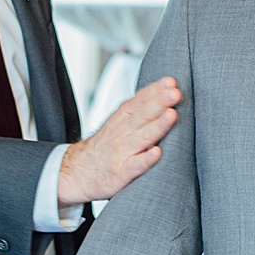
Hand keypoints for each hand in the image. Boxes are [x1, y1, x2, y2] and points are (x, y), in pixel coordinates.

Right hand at [56, 77, 182, 204]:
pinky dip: (145, 159)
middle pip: (143, 115)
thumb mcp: (118, 121)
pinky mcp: (121, 173)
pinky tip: (157, 153)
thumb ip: (140, 108)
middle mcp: (122, 132)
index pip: (140, 100)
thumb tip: (167, 91)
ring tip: (172, 115)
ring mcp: (122, 152)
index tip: (171, 81)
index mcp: (122, 118)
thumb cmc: (106, 145)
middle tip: (174, 93)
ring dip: (158, 126)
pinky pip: (134, 165)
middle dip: (159, 102)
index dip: (155, 90)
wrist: (79, 172)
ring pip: (142, 137)